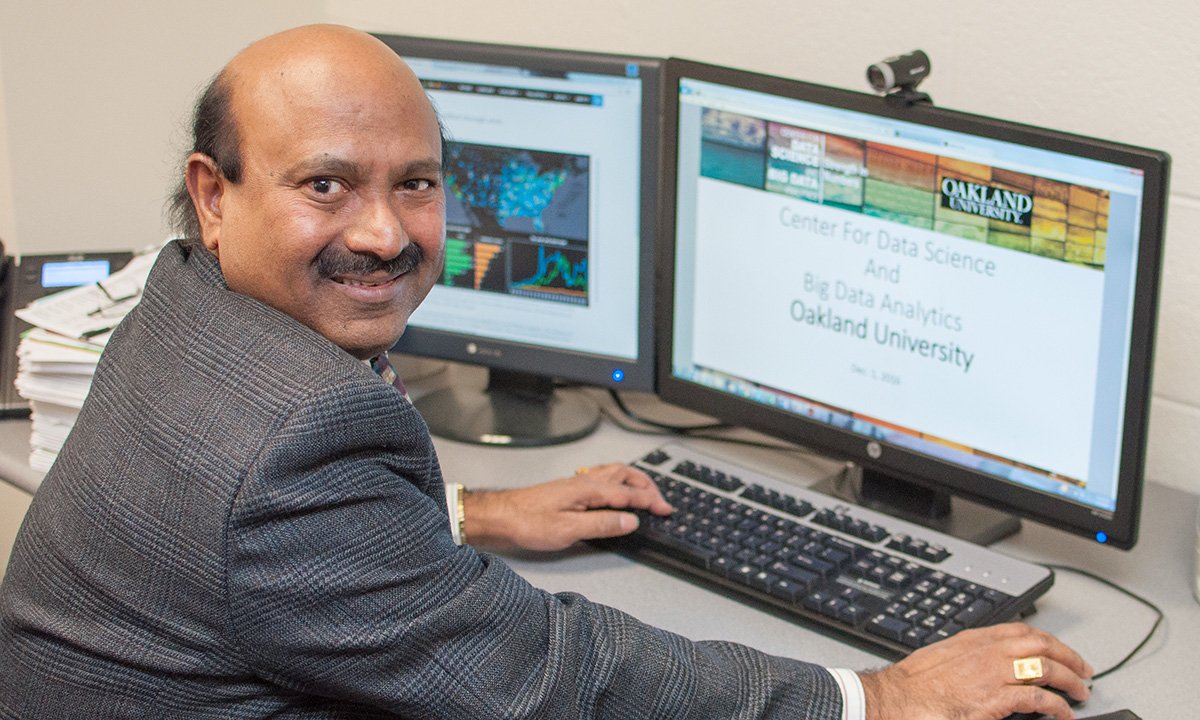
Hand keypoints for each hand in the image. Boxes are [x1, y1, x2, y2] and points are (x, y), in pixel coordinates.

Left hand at [461, 463, 672, 551]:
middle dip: (646, 486)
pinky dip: (617, 482)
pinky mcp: (569, 490)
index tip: (665, 509)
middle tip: (660, 501)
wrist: (500, 516)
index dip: (650, 501)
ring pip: (613, 473)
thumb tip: (630, 521)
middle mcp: (584, 482)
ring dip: (633, 481)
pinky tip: (614, 492)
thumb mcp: (568, 530)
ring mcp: (576, 484)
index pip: (628, 493)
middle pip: (624, 475)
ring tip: (645, 492)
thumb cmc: (527, 522)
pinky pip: (601, 479)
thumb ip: (602, 524)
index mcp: (588, 489)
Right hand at [860, 623, 1092, 719]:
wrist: (897, 699)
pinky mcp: (996, 698)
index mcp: (975, 640)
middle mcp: (988, 651)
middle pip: (1042, 645)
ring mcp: (994, 673)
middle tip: (1084, 670)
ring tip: (1081, 692)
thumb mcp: (942, 658)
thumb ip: (968, 658)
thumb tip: (983, 667)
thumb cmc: (913, 684)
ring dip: (1070, 680)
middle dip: (1069, 657)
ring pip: (1046, 668)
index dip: (1048, 640)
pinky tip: (1064, 714)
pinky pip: (1038, 699)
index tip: (1061, 650)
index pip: (1022, 631)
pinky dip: (1057, 706)